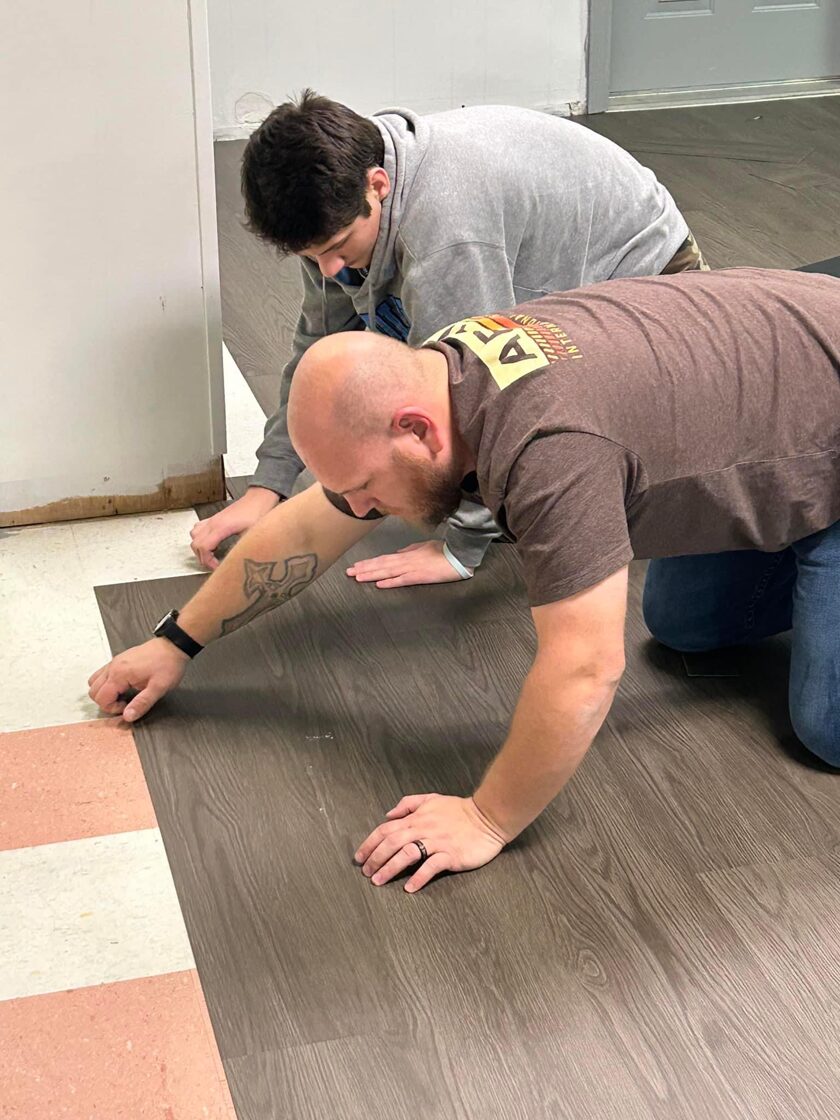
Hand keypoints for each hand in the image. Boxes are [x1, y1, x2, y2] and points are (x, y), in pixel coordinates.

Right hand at [88, 638, 188, 721]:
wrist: (173, 646)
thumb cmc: (168, 664)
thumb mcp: (159, 688)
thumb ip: (142, 703)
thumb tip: (128, 716)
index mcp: (120, 674)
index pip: (101, 698)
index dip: (112, 708)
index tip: (128, 707)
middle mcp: (113, 667)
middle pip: (93, 691)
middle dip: (106, 702)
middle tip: (125, 703)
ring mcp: (115, 662)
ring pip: (94, 682)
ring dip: (104, 693)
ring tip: (122, 695)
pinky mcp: (119, 660)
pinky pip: (102, 674)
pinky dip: (107, 684)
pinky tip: (123, 686)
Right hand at [190, 487, 280, 569]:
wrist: (259, 498)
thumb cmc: (257, 513)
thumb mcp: (251, 535)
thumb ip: (240, 549)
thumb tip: (235, 562)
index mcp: (221, 527)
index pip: (203, 548)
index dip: (207, 561)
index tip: (217, 567)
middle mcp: (213, 523)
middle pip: (195, 544)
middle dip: (202, 557)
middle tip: (213, 565)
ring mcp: (213, 519)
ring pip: (194, 536)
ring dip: (199, 548)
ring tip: (211, 555)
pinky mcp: (215, 518)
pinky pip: (199, 528)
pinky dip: (200, 538)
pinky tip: (211, 543)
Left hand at [346, 540, 471, 588]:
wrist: (459, 555)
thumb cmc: (444, 551)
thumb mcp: (423, 547)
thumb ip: (409, 550)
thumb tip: (397, 553)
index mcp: (407, 554)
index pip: (383, 559)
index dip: (369, 562)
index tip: (356, 565)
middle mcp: (406, 560)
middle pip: (381, 565)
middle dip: (364, 568)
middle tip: (349, 572)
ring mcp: (412, 568)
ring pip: (387, 571)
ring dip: (372, 574)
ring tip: (357, 577)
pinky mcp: (421, 576)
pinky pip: (402, 580)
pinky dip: (390, 582)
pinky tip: (379, 584)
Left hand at [354, 793, 507, 892]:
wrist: (488, 816)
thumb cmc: (460, 810)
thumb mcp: (432, 799)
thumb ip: (408, 804)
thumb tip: (388, 814)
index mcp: (417, 818)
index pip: (386, 829)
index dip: (370, 843)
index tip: (359, 856)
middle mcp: (423, 829)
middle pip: (392, 842)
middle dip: (375, 858)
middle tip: (365, 872)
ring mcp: (437, 842)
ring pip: (407, 854)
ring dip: (390, 868)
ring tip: (378, 881)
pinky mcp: (451, 854)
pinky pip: (431, 866)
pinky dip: (419, 877)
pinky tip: (409, 887)